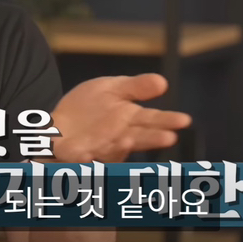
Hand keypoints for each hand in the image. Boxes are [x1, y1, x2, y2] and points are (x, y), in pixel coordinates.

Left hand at [49, 73, 190, 162]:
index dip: (166, 121)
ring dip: (121, 147)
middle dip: (152, 138)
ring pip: (113, 151)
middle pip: (138, 138)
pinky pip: (82, 158)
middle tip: (169, 137)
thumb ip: (135, 87)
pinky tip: (87, 155)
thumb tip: (163, 82)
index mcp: (129, 119)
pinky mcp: (78, 156)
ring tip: (130, 139)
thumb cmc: (90, 108)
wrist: (59, 122)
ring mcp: (99, 148)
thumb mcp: (112, 88)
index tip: (183, 120)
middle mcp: (118, 137)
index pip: (151, 120)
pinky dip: (86, 159)